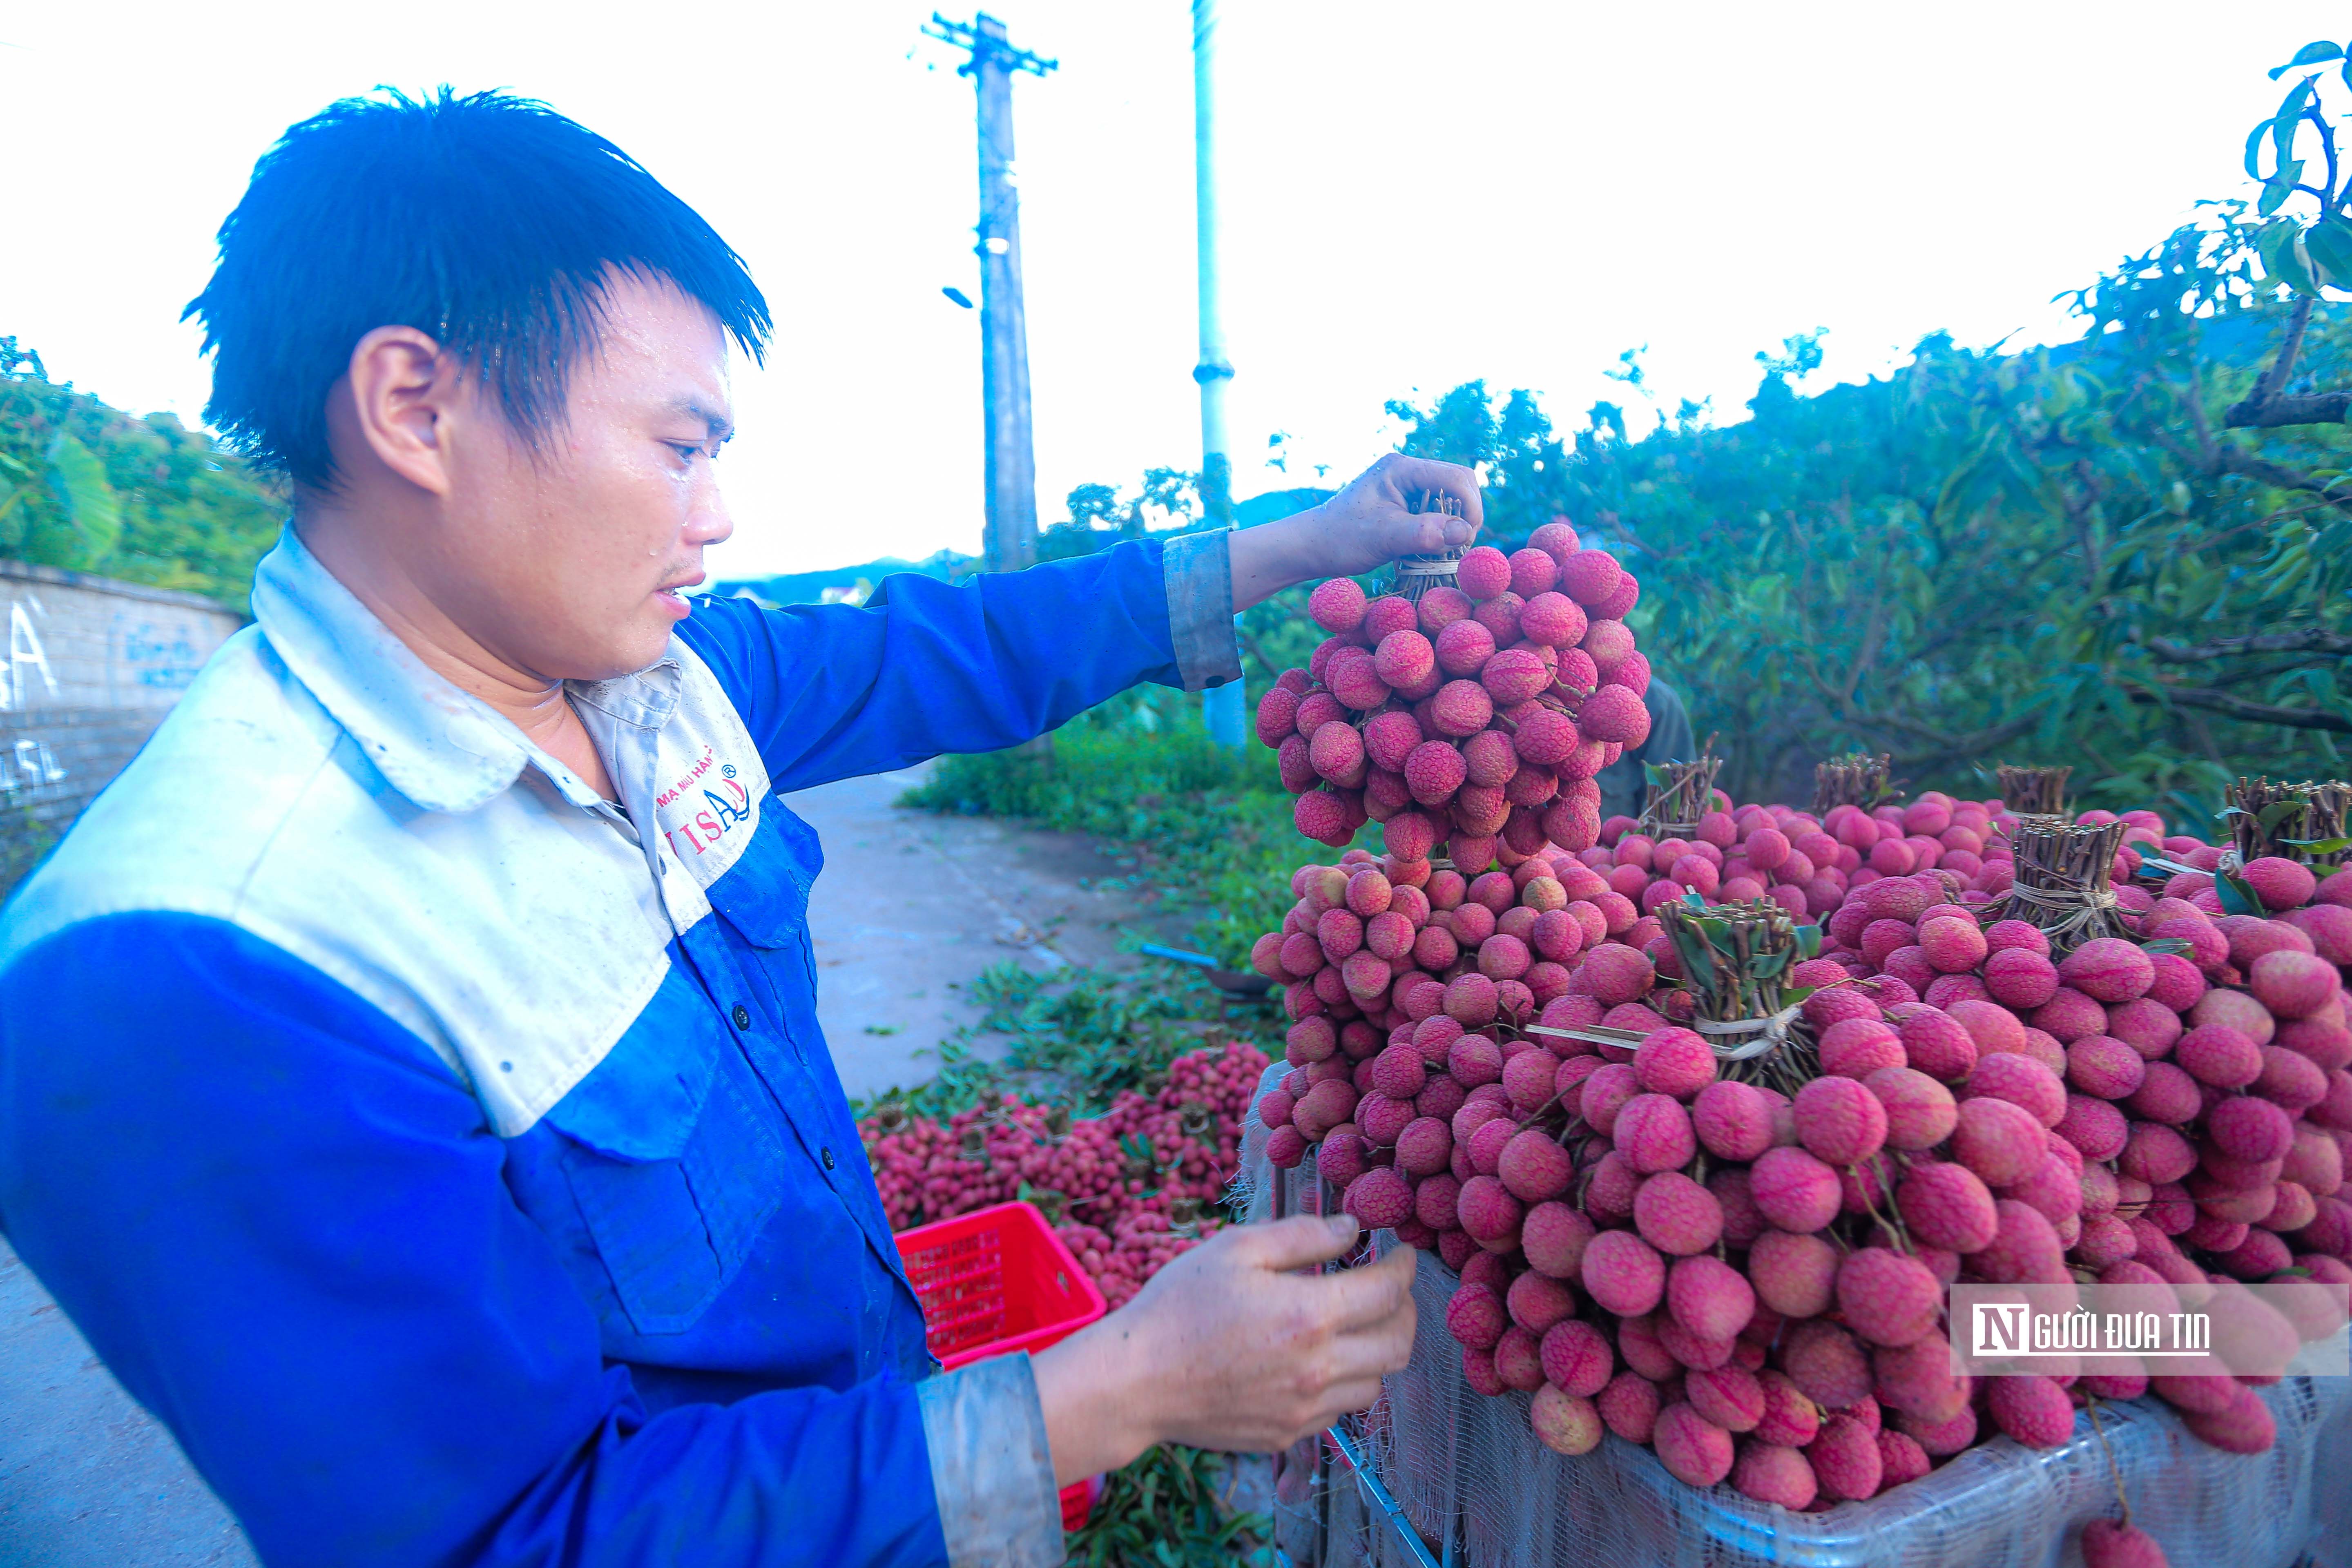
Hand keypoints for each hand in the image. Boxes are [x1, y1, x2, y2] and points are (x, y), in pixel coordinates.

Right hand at [1030, 1214, 1418, 1483]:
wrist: (1136, 1382)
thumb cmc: (1179, 1307)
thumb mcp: (1235, 1249)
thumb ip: (1301, 1236)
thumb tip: (1352, 1229)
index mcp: (1310, 1315)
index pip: (1388, 1291)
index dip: (1404, 1266)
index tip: (1402, 1252)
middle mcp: (1318, 1369)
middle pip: (1399, 1344)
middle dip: (1405, 1311)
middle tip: (1389, 1289)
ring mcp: (1304, 1409)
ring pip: (1376, 1383)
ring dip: (1376, 1350)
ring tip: (1354, 1325)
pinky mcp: (1288, 1435)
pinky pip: (1339, 1411)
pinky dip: (1343, 1383)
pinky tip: (1317, 1360)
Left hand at [1229, 454, 1483, 610]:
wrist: (1313, 544)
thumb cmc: (1342, 539)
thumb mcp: (1384, 538)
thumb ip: (1425, 533)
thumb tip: (1465, 532)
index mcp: (1402, 469)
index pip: (1456, 477)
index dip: (1471, 506)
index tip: (1468, 538)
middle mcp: (1407, 470)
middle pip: (1458, 484)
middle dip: (1465, 514)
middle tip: (1457, 546)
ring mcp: (1406, 484)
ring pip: (1450, 498)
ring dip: (1453, 523)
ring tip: (1442, 550)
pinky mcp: (1405, 500)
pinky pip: (1436, 509)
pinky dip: (1440, 528)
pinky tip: (1429, 546)